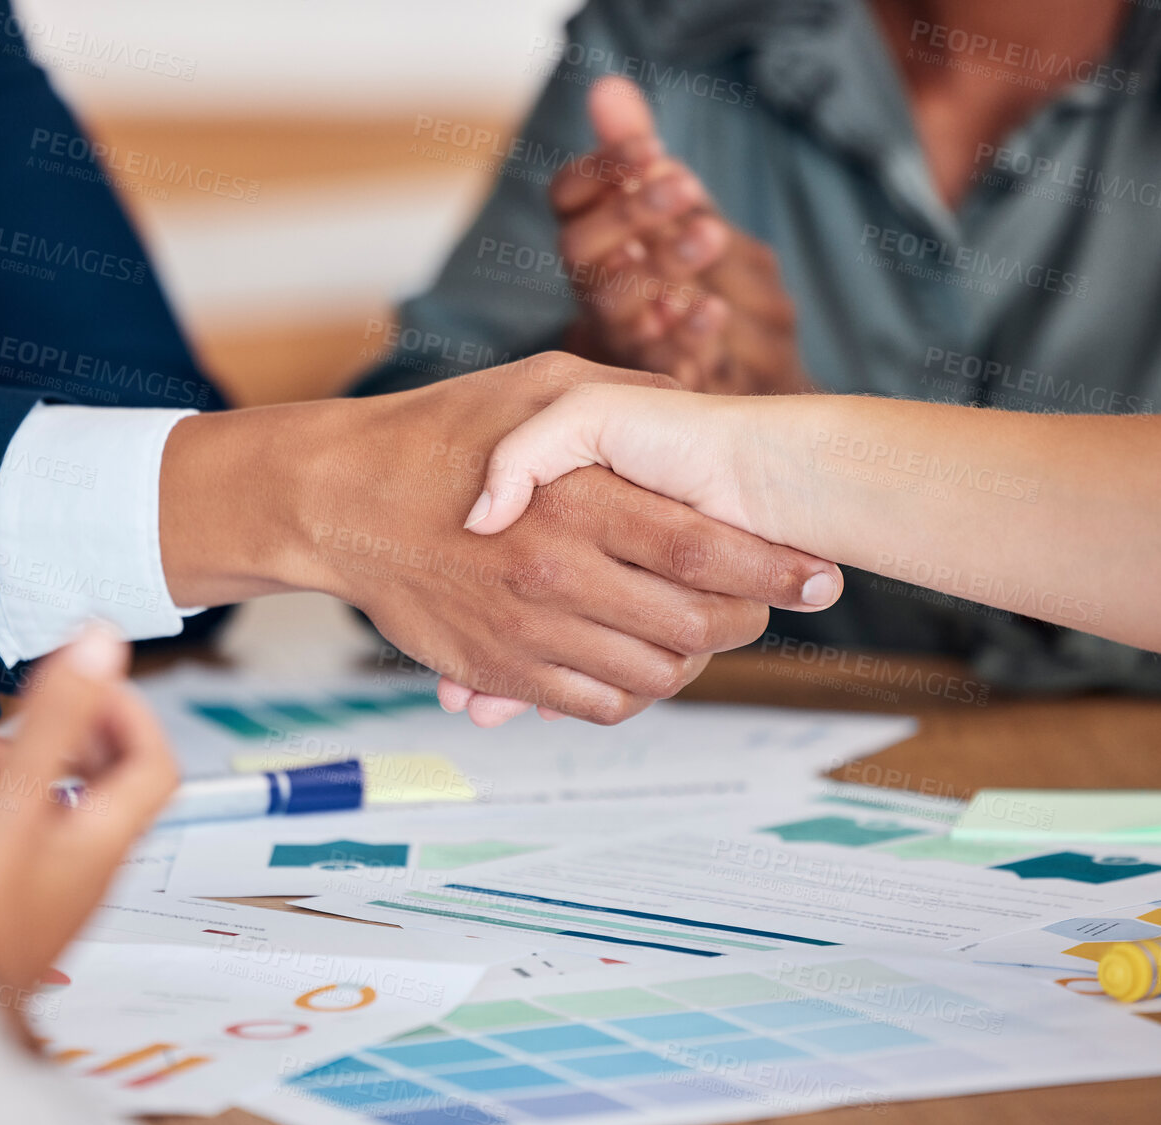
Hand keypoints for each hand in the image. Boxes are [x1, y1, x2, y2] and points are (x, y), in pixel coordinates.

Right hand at [0, 610, 177, 1034]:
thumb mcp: (11, 800)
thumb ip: (57, 719)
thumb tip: (103, 641)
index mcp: (100, 839)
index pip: (153, 762)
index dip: (129, 711)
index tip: (88, 675)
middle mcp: (83, 869)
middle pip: (101, 784)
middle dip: (65, 730)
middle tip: (30, 697)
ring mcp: (44, 894)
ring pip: (43, 810)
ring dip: (12, 764)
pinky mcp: (2, 913)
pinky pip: (1, 844)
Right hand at [443, 382, 841, 723]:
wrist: (342, 501)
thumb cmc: (439, 433)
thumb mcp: (536, 382)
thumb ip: (625, 398)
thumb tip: (701, 412)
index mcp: (577, 499)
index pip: (704, 549)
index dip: (774, 569)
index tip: (818, 575)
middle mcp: (557, 573)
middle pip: (694, 623)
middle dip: (750, 620)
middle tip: (765, 607)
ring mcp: (528, 631)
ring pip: (655, 674)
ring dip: (696, 659)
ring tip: (704, 632)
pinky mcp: (502, 671)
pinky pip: (598, 706)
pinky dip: (635, 693)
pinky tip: (639, 657)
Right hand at [555, 77, 809, 395]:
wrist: (730, 356)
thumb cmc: (681, 268)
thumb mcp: (663, 204)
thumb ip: (632, 154)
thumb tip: (608, 86)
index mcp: (588, 233)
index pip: (566, 197)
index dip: (600, 168)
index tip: (650, 144)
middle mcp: (592, 282)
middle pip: (580, 250)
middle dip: (628, 214)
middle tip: (684, 184)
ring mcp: (618, 332)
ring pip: (614, 303)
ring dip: (659, 266)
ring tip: (709, 234)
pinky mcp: (654, 375)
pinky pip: (656, 360)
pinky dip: (683, 334)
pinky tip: (714, 308)